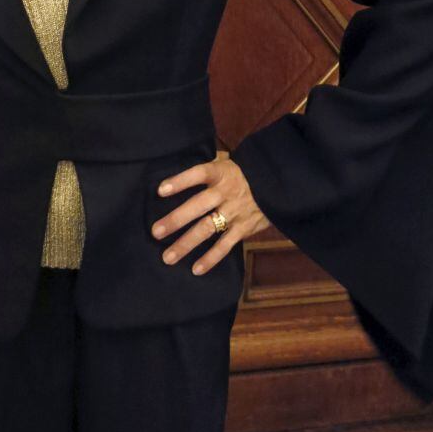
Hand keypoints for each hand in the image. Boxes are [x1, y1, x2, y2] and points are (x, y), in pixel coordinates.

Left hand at [150, 151, 270, 274]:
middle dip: (176, 220)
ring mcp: (234, 212)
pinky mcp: (244, 228)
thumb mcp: (226, 162)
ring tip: (168, 257)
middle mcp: (225, 192)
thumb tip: (179, 168)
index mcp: (220, 173)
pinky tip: (196, 269)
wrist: (276, 184)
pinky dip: (211, 258)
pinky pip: (226, 245)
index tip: (160, 190)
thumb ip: (206, 168)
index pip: (198, 174)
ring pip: (207, 228)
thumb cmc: (242, 173)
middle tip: (156, 232)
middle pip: (198, 206)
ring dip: (186, 243)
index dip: (180, 181)